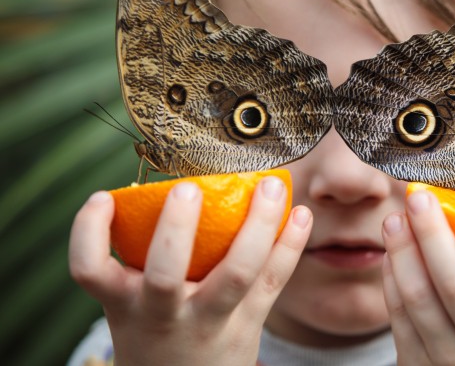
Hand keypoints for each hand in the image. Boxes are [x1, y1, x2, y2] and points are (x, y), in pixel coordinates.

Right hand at [69, 177, 312, 365]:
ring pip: (238, 273)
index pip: (91, 270)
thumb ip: (139, 259)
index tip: (101, 198)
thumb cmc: (155, 332)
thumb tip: (155, 191)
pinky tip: (301, 214)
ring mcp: (212, 320)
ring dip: (258, 225)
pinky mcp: (250, 321)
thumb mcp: (131, 305)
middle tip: (187, 187)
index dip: (89, 231)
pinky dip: (291, 245)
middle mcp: (165, 315)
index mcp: (125, 304)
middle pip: (165, 274)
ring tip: (270, 186)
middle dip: (175, 229)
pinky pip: (274, 281)